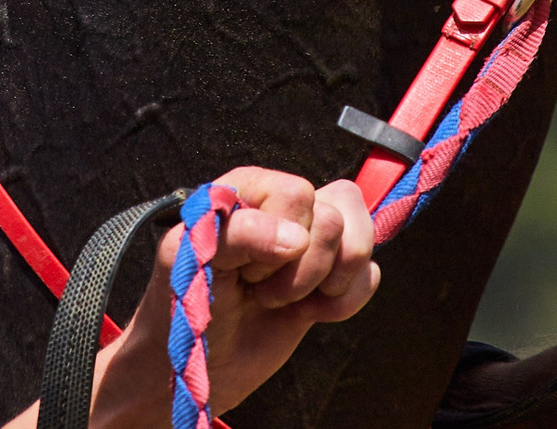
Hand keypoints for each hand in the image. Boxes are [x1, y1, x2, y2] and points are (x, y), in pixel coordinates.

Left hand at [86, 169, 379, 424]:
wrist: (199, 368)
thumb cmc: (185, 308)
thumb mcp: (194, 264)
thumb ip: (238, 234)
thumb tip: (297, 238)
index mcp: (250, 189)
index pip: (297, 193)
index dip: (276, 238)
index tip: (243, 269)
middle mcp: (286, 207)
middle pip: (333, 218)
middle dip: (300, 269)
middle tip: (259, 289)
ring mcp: (314, 242)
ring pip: (359, 238)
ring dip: (324, 283)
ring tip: (286, 300)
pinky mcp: (334, 277)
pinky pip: (371, 275)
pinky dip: (345, 302)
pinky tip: (310, 312)